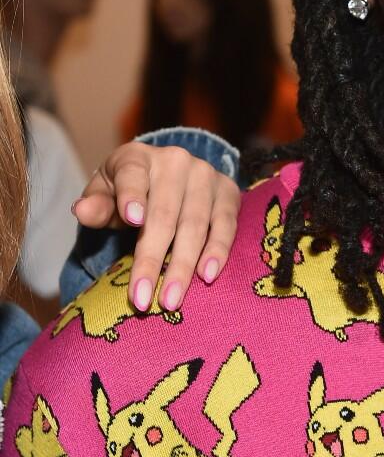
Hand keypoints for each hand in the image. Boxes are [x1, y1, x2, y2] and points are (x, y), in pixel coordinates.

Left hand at [72, 143, 239, 311]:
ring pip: (196, 224)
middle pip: (164, 213)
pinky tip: (207, 274)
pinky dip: (218, 250)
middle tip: (142, 299)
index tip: (133, 220)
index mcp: (137, 158)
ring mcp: (206, 174)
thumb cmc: (128, 192)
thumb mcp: (105, 195)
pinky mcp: (228, 191)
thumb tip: (82, 210)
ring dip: (183, 265)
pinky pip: (226, 224)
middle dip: (153, 258)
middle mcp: (176, 161)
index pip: (132, 176)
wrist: (168, 176)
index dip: (132, 195)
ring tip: (172, 299)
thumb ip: (96, 206)